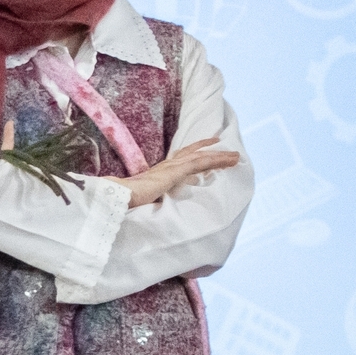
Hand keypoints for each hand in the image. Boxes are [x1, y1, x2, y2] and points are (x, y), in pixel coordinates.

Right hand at [114, 136, 239, 206]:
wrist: (120, 198)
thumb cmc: (126, 202)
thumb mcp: (143, 201)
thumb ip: (150, 201)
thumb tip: (152, 211)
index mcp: (157, 174)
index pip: (177, 162)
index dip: (190, 155)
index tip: (201, 154)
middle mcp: (165, 167)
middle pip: (190, 153)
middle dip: (205, 148)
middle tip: (219, 143)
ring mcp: (171, 168)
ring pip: (200, 157)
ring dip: (219, 156)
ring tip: (235, 156)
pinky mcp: (176, 171)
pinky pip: (201, 163)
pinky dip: (217, 160)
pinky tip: (230, 160)